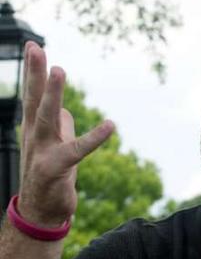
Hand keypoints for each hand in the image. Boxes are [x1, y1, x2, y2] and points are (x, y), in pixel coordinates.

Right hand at [17, 42, 113, 226]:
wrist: (41, 211)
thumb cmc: (50, 174)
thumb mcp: (55, 145)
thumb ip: (60, 125)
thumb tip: (65, 110)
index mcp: (35, 129)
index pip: (32, 96)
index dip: (33, 72)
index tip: (34, 47)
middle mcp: (35, 137)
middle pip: (33, 100)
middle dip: (34, 74)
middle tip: (35, 48)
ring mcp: (43, 152)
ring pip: (46, 118)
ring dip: (52, 94)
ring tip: (58, 71)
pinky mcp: (56, 168)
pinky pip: (78, 150)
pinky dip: (94, 137)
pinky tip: (111, 125)